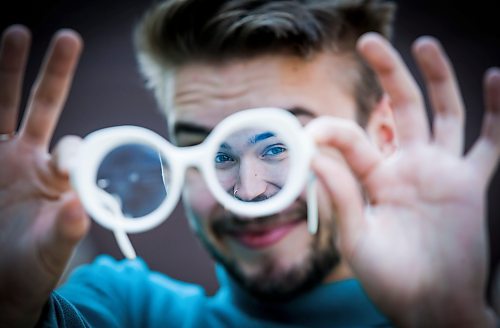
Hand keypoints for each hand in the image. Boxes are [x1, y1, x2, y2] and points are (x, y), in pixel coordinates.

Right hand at [0, 25, 88, 326]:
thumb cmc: (32, 266)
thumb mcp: (51, 251)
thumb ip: (66, 230)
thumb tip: (79, 207)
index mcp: (56, 177)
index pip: (71, 149)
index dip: (71, 154)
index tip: (61, 168)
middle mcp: (29, 158)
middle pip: (43, 107)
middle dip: (54, 74)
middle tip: (68, 38)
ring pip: (4, 106)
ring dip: (9, 72)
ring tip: (16, 32)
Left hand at [307, 33, 498, 326]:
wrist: (429, 305)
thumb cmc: (389, 279)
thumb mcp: (356, 239)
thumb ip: (340, 195)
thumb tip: (314, 155)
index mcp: (374, 178)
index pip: (351, 140)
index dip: (330, 131)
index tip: (308, 131)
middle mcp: (407, 166)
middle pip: (400, 108)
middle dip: (387, 74)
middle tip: (368, 42)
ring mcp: (441, 171)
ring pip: (443, 113)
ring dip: (437, 79)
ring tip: (425, 43)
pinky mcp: (471, 183)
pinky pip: (489, 143)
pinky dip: (495, 113)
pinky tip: (495, 80)